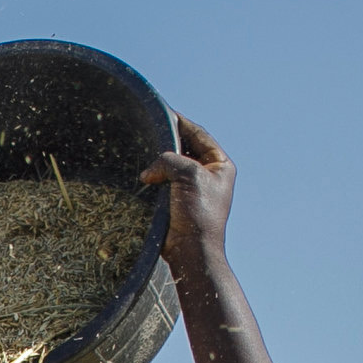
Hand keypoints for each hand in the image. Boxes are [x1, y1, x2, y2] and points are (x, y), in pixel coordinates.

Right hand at [142, 115, 233, 277]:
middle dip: (167, 142)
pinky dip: (153, 178)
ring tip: (142, 152)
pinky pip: (163, 183)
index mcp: (220, 165)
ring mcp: (192, 190)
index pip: (198, 134)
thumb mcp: (188, 174)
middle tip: (148, 131)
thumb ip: (169, 159)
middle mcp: (208, 175)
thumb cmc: (198, 213)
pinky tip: (142, 176)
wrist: (191, 250)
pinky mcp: (178, 203)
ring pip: (172, 166)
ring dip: (158, 162)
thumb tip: (149, 172)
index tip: (163, 112)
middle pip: (184, 149)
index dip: (180, 122)